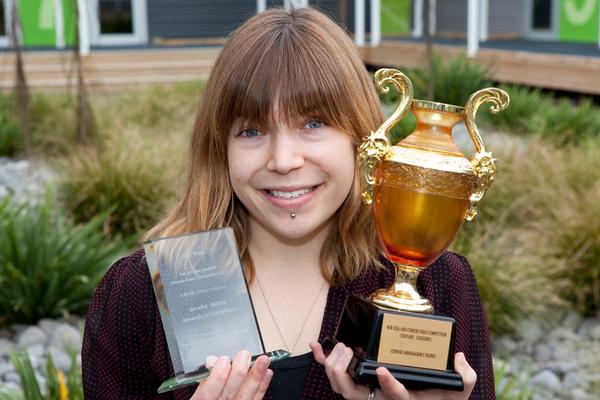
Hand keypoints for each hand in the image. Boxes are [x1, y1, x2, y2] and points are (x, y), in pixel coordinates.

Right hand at [190, 351, 272, 399]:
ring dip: (256, 375)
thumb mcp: (198, 390)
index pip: (209, 391)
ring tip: (263, 360)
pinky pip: (257, 398)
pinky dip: (262, 385)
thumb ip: (204, 376)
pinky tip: (267, 373)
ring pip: (247, 394)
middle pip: (230, 391)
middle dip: (239, 371)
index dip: (218, 375)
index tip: (224, 360)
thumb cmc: (208, 396)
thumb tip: (212, 360)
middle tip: (244, 355)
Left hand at [310, 341, 475, 399]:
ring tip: (340, 346)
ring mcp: (367, 391)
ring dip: (333, 365)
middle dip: (343, 373)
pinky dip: (323, 360)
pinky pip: (335, 373)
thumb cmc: (440, 397)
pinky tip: (317, 345)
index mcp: (404, 399)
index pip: (394, 397)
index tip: (381, 370)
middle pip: (352, 393)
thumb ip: (464, 377)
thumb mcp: (459, 391)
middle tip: (348, 351)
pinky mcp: (359, 381)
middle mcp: (380, 398)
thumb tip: (458, 356)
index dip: (387, 385)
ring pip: (340, 386)